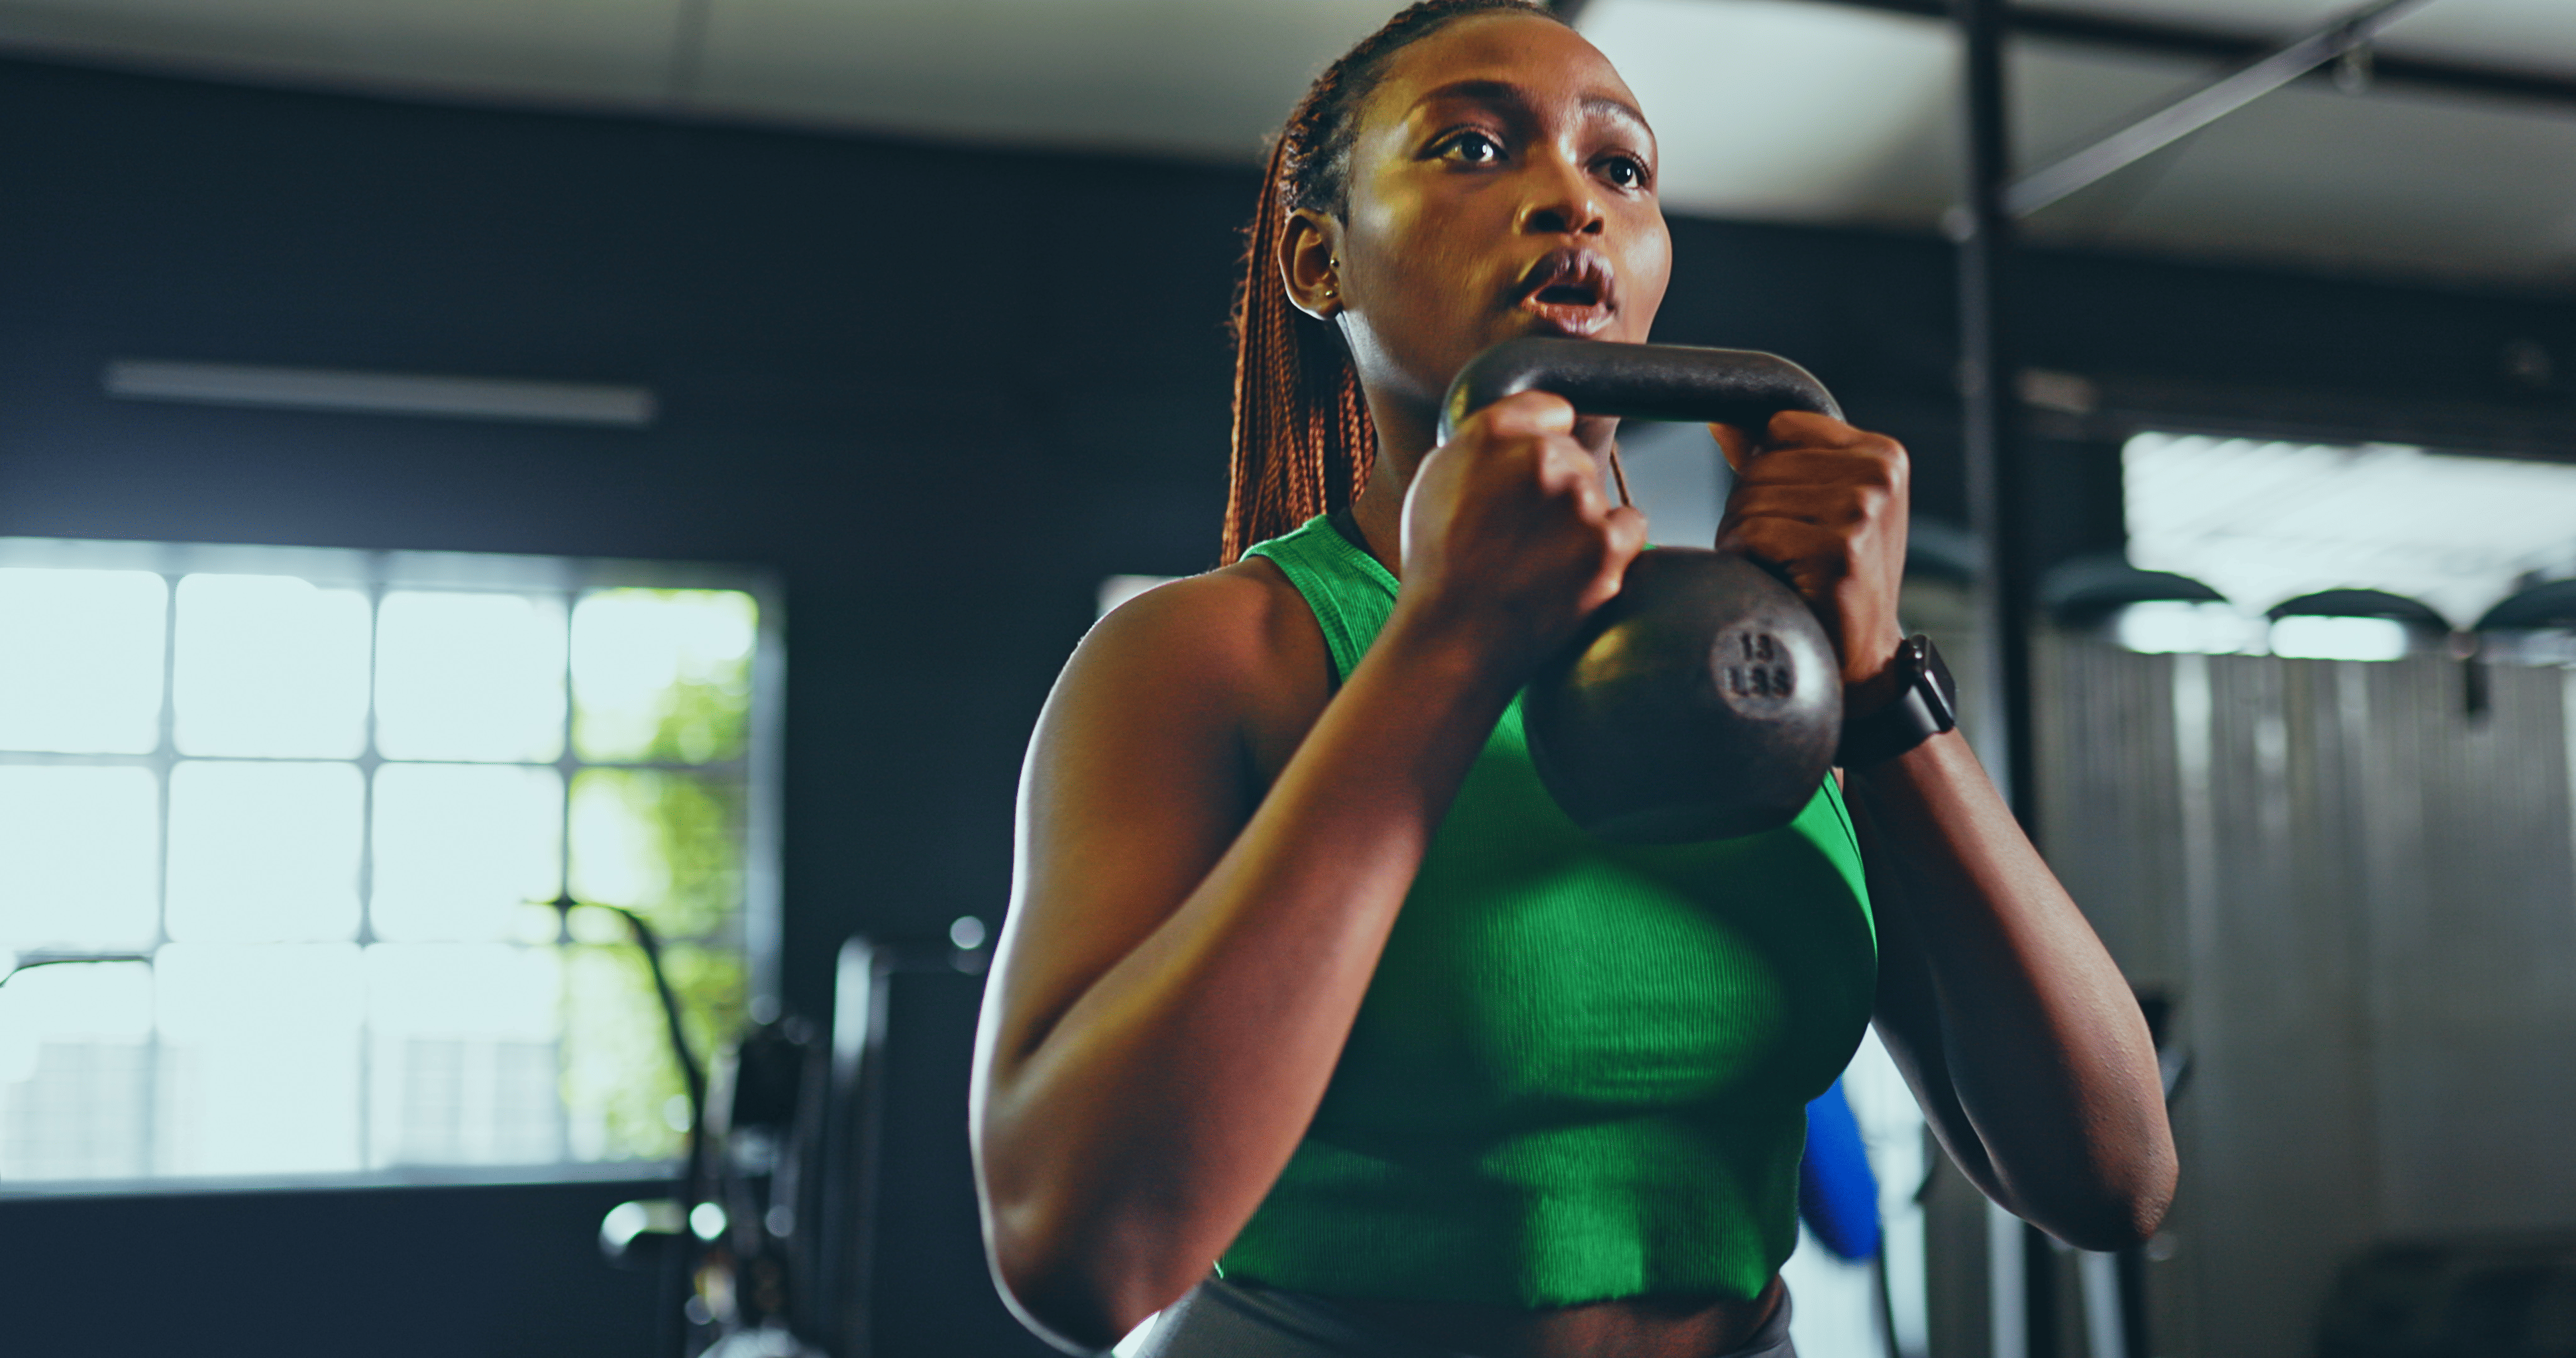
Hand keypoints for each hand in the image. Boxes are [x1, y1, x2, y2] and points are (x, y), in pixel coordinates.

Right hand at [1397, 390, 1647, 676]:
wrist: (1452, 638)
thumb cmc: (1437, 564)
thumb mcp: (1435, 479)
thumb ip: (1481, 440)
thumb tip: (1518, 427)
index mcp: (1494, 434)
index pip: (1552, 411)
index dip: (1542, 440)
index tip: (1530, 472)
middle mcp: (1542, 460)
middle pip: (1575, 456)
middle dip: (1558, 487)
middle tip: (1524, 530)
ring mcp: (1580, 504)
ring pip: (1597, 495)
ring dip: (1578, 520)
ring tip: (1537, 559)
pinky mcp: (1607, 548)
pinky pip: (1630, 525)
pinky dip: (1610, 545)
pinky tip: (1571, 567)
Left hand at [1712, 412, 1909, 696]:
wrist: (1863, 655)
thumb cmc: (1837, 578)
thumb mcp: (1824, 505)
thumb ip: (1779, 457)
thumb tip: (1723, 419)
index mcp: (1881, 454)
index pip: (1780, 427)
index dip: (1766, 471)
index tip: (1790, 512)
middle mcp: (1878, 474)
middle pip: (1761, 464)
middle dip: (1751, 509)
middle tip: (1782, 550)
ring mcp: (1862, 511)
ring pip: (1751, 499)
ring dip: (1745, 537)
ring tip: (1781, 566)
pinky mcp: (1839, 549)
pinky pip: (1753, 534)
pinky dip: (1747, 559)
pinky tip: (1777, 579)